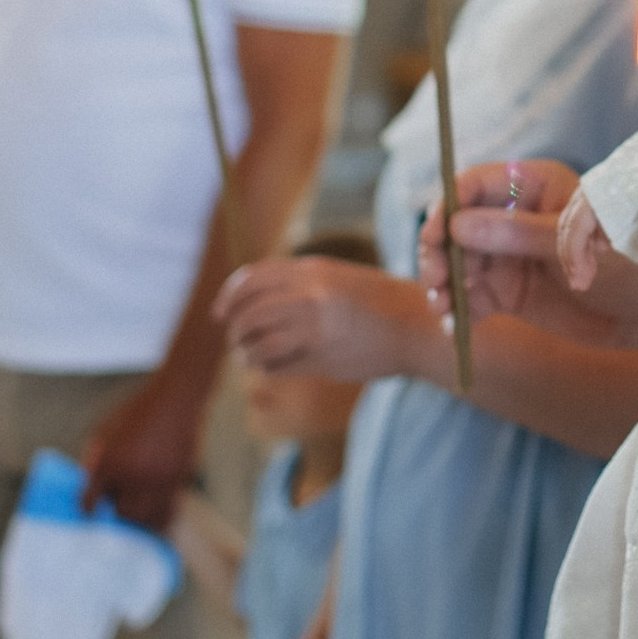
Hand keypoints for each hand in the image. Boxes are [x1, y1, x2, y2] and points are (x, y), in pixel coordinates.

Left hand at [79, 375, 203, 532]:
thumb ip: (95, 458)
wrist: (175, 400)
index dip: (88, 509)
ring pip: (145, 517)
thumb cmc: (138, 412)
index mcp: (108, 461)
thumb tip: (91, 485)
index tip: (90, 512)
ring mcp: (156, 478)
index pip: (89, 501)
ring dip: (140, 519)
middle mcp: (131, 474)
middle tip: (120, 509)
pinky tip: (158, 517)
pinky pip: (168, 510)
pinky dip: (161, 518)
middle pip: (121, 513)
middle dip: (118, 513)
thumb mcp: (106, 430)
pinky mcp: (177, 479)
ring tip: (139, 515)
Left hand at [214, 257, 432, 380]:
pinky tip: (271, 368)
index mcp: (313, 270)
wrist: (417, 326)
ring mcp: (316, 327)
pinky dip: (266, 368)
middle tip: (236, 340)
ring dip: (247, 353)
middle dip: (235, 329)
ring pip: (258, 343)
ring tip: (251, 357)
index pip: (251, 280)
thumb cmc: (377, 302)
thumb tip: (252, 298)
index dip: (229, 297)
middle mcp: (311, 295)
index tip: (220, 313)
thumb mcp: (337, 277)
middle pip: (249, 313)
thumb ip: (298, 282)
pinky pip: (277, 365)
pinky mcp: (323, 357)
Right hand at [426, 159, 637, 349]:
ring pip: (457, 263)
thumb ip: (519, 234)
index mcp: (533, 186)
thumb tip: (458, 225)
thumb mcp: (573, 242)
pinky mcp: (508, 292)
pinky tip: (453, 327)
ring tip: (444, 308)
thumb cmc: (627, 259)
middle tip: (435, 281)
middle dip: (439, 251)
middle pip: (456, 226)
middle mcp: (513, 217)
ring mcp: (508, 255)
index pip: (475, 184)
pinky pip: (470, 298)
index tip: (435, 236)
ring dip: (442, 284)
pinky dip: (457, 311)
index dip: (448, 207)